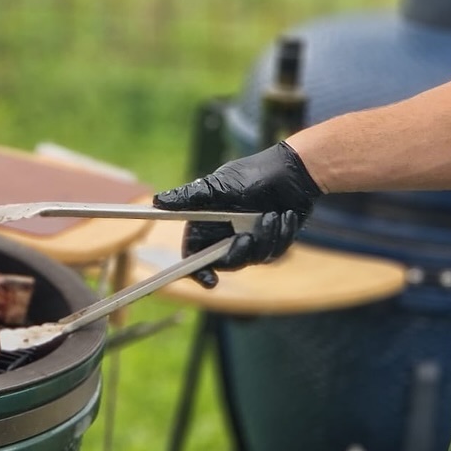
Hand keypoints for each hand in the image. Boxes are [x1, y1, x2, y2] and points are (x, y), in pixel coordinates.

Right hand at [153, 142, 320, 287]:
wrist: (292, 171)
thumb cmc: (252, 174)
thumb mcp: (219, 185)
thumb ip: (190, 197)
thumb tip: (158, 201)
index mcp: (209, 223)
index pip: (195, 255)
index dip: (197, 271)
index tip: (209, 279)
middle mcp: (227, 234)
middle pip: (225, 262)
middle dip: (238, 254)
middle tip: (247, 238)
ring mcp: (250, 240)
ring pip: (253, 259)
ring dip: (265, 238)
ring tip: (273, 214)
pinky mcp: (271, 242)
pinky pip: (274, 252)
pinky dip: (280, 234)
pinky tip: (286, 215)